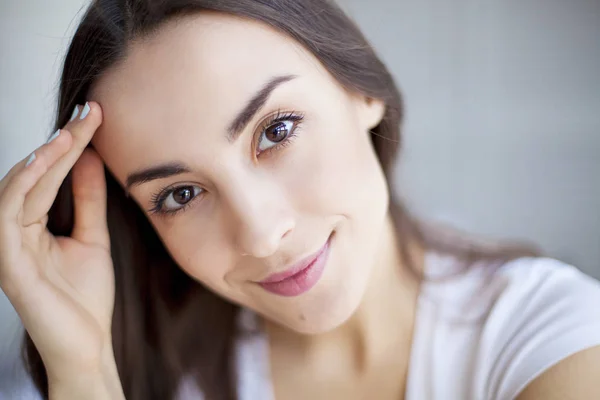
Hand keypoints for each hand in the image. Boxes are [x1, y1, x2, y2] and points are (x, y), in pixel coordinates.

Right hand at [0, 102, 116, 382]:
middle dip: (62, 143)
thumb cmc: (85, 298)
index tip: (95, 117)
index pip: (49, 176)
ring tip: (67, 134)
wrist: (87, 344)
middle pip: (34, 177)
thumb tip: (90, 158)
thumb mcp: (92, 237)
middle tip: (89, 114)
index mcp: (33, 225)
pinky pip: (7, 216)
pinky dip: (23, 187)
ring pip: (17, 190)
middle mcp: (16, 231)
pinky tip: (44, 165)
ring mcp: (9, 247)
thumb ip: (87, 200)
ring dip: (42, 159)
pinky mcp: (8, 264)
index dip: (70, 145)